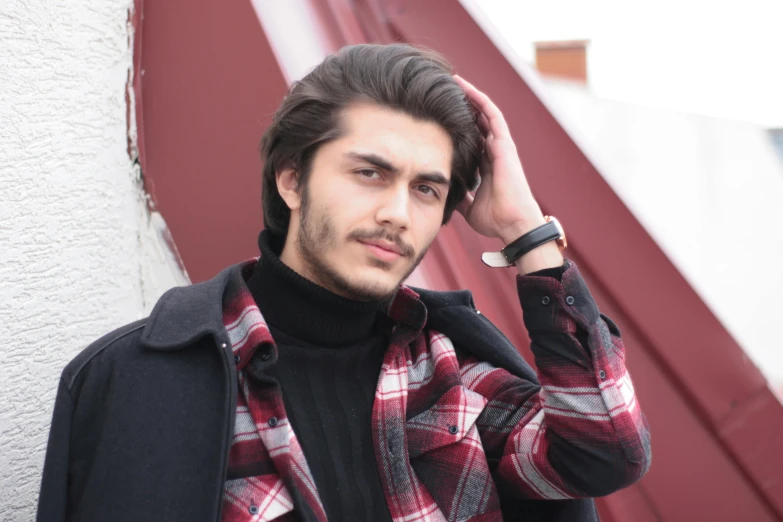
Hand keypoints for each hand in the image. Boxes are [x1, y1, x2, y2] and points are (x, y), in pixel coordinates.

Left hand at [454, 75, 562, 272]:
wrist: (513, 224)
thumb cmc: (495, 219)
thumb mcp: (469, 207)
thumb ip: (459, 197)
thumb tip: (444, 195)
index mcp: (485, 166)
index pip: (469, 139)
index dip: (455, 126)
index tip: (436, 116)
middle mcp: (493, 152)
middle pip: (476, 122)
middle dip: (460, 107)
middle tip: (440, 92)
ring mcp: (500, 146)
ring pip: (483, 113)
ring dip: (468, 96)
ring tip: (451, 81)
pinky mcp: (505, 144)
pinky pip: (492, 115)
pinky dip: (479, 100)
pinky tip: (465, 87)